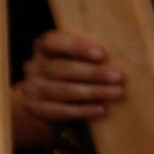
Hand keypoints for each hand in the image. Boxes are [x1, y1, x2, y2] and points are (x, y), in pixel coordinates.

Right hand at [9, 28, 125, 137]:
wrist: (45, 102)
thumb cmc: (70, 72)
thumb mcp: (73, 59)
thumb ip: (88, 55)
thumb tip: (121, 54)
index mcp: (43, 47)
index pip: (54, 41)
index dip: (77, 47)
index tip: (102, 54)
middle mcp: (34, 67)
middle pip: (62, 69)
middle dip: (93, 73)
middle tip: (118, 77)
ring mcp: (32, 89)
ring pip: (63, 91)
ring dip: (93, 92)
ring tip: (117, 92)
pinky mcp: (36, 109)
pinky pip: (61, 111)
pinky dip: (84, 110)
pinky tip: (102, 109)